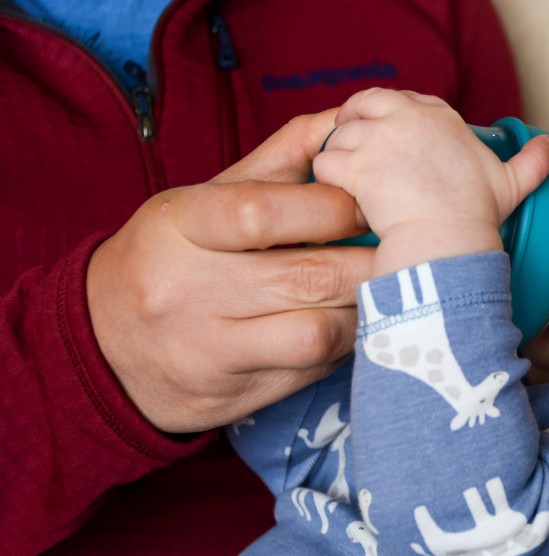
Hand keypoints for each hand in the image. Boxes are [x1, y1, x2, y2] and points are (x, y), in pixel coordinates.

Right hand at [87, 109, 373, 432]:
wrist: (104, 348)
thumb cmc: (172, 256)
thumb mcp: (205, 199)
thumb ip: (278, 162)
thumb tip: (344, 122)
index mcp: (180, 225)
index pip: (263, 211)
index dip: (331, 207)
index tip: (366, 204)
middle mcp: (189, 290)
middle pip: (306, 276)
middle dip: (368, 262)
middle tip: (402, 251)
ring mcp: (208, 350)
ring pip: (316, 333)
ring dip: (365, 311)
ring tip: (381, 291)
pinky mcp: (232, 398)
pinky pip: (309, 373)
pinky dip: (343, 348)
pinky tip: (354, 327)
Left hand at [313, 88, 548, 274]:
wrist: (449, 240)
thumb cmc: (477, 214)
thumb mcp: (511, 183)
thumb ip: (530, 161)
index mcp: (438, 116)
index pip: (403, 98)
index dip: (390, 114)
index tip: (388, 135)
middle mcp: (406, 118)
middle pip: (363, 103)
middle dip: (352, 120)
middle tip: (352, 147)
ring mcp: (378, 140)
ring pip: (340, 133)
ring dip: (339, 154)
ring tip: (346, 179)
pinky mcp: (356, 166)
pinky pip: (326, 162)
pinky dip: (327, 178)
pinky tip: (339, 194)